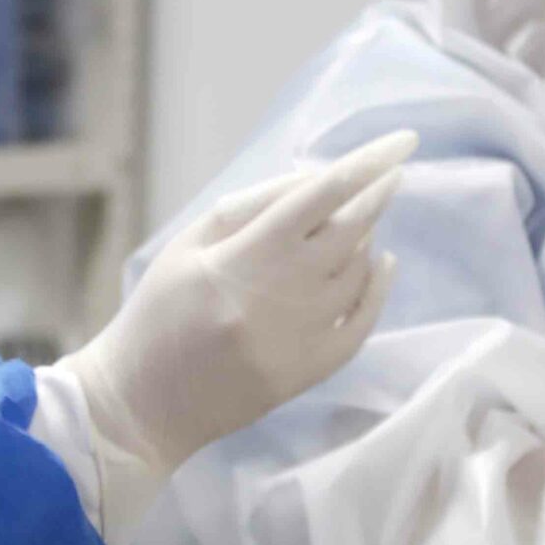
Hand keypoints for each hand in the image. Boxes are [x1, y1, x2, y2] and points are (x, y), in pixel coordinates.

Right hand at [58, 130, 415, 475]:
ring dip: (367, 238)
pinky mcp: (308, 373)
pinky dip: (376, 289)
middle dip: (378, 193)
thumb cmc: (158, 313)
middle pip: (351, 230)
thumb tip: (314, 181)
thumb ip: (250, 208)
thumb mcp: (187, 246)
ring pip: (358, 273)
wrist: (143, 403)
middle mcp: (280, 295)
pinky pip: (361, 324)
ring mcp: (299, 338)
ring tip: (357, 221)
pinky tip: (380, 264)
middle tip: (391, 172)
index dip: (366, 163)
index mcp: (243, 257)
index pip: (320, 195)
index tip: (401, 141)